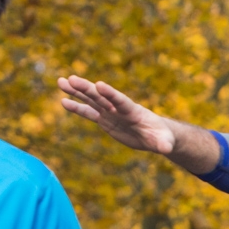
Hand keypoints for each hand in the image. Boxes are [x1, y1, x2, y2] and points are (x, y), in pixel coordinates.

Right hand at [58, 76, 175, 153]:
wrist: (155, 135)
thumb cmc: (162, 137)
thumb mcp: (164, 142)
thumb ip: (164, 144)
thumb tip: (167, 149)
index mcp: (133, 111)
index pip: (120, 100)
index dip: (110, 93)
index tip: (99, 84)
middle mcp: (119, 109)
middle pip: (101, 96)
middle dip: (86, 88)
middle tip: (71, 78)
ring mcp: (111, 113)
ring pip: (91, 100)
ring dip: (76, 91)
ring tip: (61, 81)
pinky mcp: (105, 120)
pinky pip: (89, 113)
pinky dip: (77, 107)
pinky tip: (63, 102)